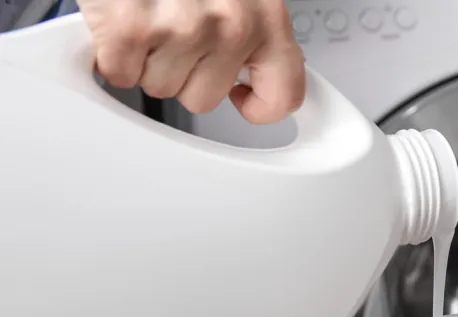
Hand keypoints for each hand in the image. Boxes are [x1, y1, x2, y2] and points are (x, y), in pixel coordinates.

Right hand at [78, 0, 304, 122]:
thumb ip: (254, 31)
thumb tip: (259, 77)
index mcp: (267, 16)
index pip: (284, 94)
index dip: (259, 104)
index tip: (244, 97)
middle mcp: (232, 24)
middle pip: (205, 98)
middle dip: (185, 70)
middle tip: (174, 26)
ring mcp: (181, 28)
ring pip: (163, 87)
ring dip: (150, 58)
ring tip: (152, 13)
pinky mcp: (131, 28)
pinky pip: (121, 74)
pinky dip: (115, 53)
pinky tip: (125, 19)